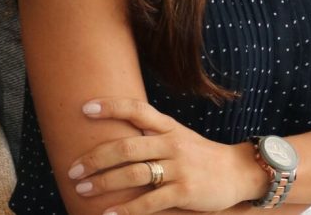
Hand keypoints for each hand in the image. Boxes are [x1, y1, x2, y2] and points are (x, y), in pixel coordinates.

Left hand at [67, 98, 257, 213]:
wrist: (237, 171)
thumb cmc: (200, 154)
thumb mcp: (178, 135)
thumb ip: (152, 133)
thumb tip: (115, 133)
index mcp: (168, 127)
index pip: (136, 110)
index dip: (110, 107)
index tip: (84, 108)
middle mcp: (171, 143)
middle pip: (126, 147)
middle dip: (95, 158)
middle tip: (73, 168)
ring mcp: (178, 168)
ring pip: (133, 174)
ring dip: (103, 183)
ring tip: (82, 189)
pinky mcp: (184, 191)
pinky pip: (149, 202)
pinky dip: (126, 210)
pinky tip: (108, 214)